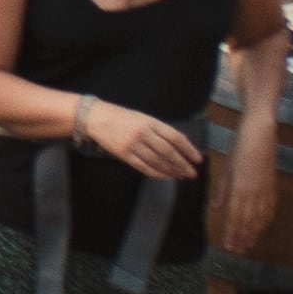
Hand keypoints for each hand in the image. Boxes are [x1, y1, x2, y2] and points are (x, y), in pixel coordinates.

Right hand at [81, 100, 203, 181]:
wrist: (95, 117)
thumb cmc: (120, 117)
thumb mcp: (142, 117)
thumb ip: (159, 129)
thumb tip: (180, 144)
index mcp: (150, 122)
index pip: (175, 137)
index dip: (188, 149)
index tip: (197, 159)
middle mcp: (143, 133)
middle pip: (168, 152)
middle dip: (183, 164)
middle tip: (192, 173)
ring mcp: (133, 145)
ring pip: (158, 162)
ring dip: (171, 171)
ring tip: (181, 176)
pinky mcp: (124, 155)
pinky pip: (144, 167)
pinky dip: (157, 174)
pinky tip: (165, 176)